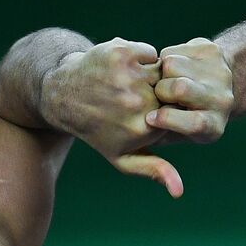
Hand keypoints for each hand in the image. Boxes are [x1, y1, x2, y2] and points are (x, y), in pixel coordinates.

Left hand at [41, 38, 183, 196]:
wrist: (65, 96)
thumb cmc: (99, 131)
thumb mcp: (124, 159)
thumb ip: (155, 170)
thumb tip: (180, 192)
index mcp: (145, 128)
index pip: (175, 115)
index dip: (164, 115)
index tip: (144, 116)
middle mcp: (138, 102)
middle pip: (169, 92)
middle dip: (158, 94)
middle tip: (134, 98)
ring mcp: (128, 75)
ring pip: (160, 70)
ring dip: (150, 75)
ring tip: (129, 85)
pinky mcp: (120, 52)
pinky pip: (148, 52)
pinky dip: (141, 57)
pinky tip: (125, 69)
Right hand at [147, 38, 233, 144]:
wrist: (215, 86)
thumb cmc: (182, 119)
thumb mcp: (174, 136)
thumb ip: (158, 140)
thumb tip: (141, 135)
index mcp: (214, 127)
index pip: (195, 123)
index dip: (168, 120)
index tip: (151, 119)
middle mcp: (222, 101)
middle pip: (180, 88)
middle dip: (161, 90)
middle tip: (158, 95)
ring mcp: (219, 73)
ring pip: (173, 64)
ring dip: (161, 72)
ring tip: (165, 80)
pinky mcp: (211, 50)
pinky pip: (174, 50)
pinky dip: (165, 58)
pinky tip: (172, 69)